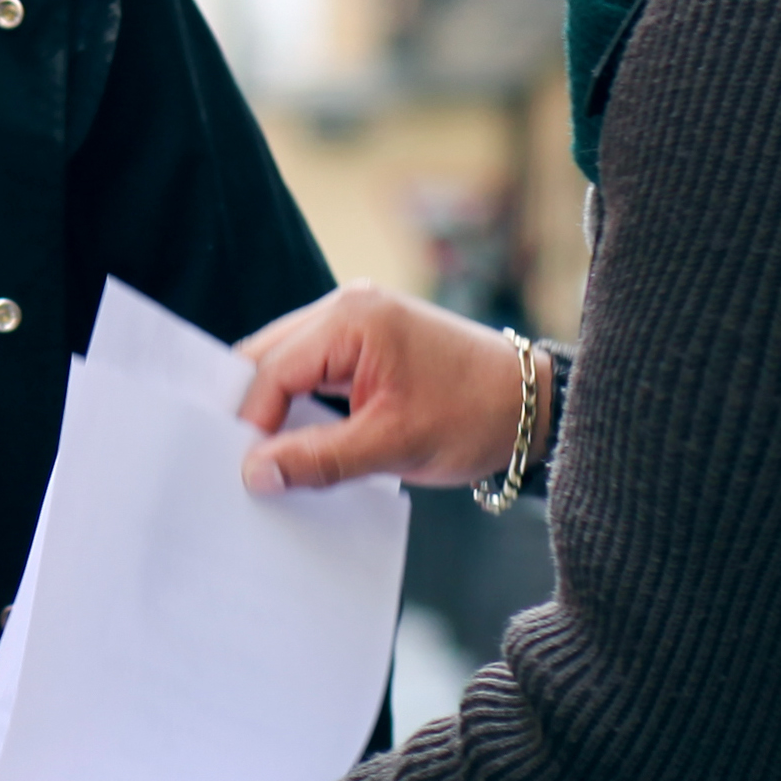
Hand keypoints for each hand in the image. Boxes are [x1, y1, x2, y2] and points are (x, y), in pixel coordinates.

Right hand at [233, 284, 542, 492]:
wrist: (535, 406)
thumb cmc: (475, 417)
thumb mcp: (394, 445)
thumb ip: (319, 458)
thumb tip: (256, 474)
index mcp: (352, 318)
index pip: (273, 369)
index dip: (252, 423)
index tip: (245, 472)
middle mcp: (348, 306)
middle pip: (270, 358)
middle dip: (256, 412)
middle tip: (247, 466)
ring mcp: (357, 319)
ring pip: (288, 364)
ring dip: (277, 408)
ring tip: (270, 457)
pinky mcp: (367, 340)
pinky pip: (314, 368)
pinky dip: (301, 403)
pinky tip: (300, 439)